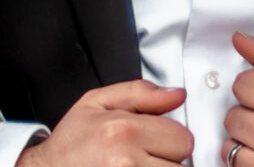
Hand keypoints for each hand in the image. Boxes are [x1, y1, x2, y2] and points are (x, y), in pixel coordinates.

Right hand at [15, 79, 191, 166]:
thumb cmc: (70, 143)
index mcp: (123, 131)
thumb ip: (140, 93)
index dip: (170, 137)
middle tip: (144, 156)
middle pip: (182, 166)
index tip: (156, 139)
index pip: (183, 138)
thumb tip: (176, 95)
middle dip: (168, 159)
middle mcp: (126, 164)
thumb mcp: (96, 102)